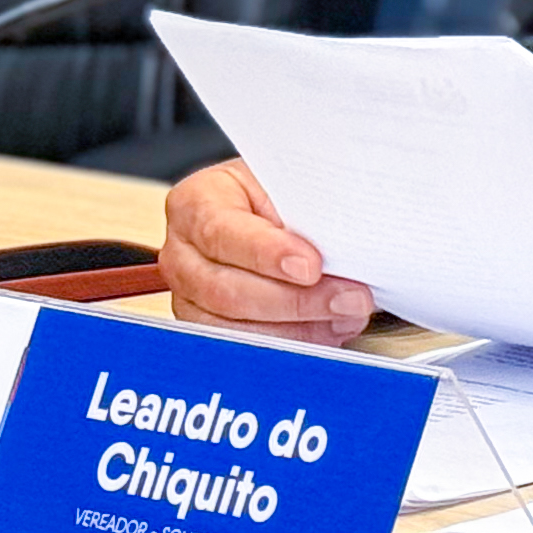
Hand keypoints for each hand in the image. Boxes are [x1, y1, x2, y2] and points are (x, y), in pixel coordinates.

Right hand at [160, 158, 374, 345]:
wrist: (267, 211)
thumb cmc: (276, 194)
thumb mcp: (286, 184)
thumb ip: (302, 212)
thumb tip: (341, 248)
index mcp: (194, 203)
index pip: (221, 232)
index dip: (267, 253)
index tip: (312, 266)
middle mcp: (183, 253)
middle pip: (227, 290)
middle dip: (296, 300)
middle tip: (349, 299)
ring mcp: (189, 296)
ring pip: (234, 327)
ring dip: (299, 328)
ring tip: (345, 317)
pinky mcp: (207, 327)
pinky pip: (244, 348)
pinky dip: (291, 344)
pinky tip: (326, 332)